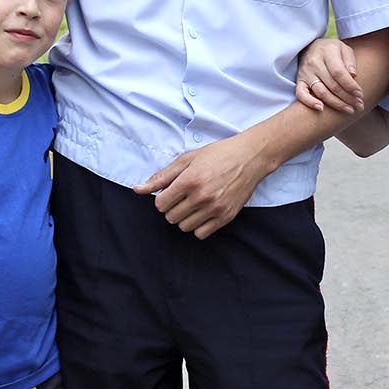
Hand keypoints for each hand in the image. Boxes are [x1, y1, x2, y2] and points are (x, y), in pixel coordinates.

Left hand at [135, 135, 270, 238]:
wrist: (250, 157)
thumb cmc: (218, 154)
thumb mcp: (187, 159)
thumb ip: (162, 176)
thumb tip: (138, 189)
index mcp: (190, 180)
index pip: (160, 203)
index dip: (162, 198)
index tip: (171, 192)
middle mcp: (202, 196)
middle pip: (170, 217)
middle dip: (172, 207)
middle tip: (183, 196)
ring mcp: (215, 209)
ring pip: (184, 227)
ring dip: (184, 218)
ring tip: (193, 204)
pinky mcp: (226, 217)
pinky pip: (201, 234)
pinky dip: (198, 226)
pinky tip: (203, 213)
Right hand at [295, 38, 363, 113]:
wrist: (310, 47)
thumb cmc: (332, 50)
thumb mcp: (344, 49)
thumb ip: (350, 61)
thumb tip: (353, 76)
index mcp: (327, 52)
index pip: (339, 73)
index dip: (350, 85)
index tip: (360, 94)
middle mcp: (314, 62)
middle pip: (332, 85)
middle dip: (347, 98)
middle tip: (359, 105)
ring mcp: (305, 72)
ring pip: (321, 92)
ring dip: (336, 104)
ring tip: (349, 110)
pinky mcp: (299, 81)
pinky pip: (301, 94)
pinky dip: (310, 102)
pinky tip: (321, 109)